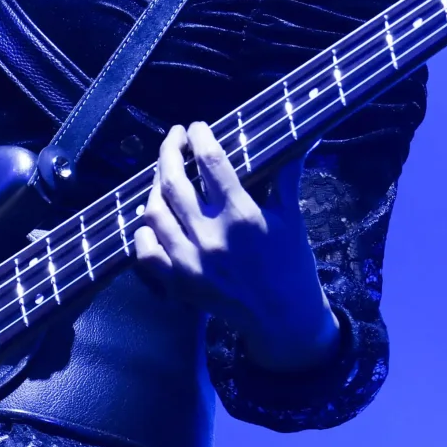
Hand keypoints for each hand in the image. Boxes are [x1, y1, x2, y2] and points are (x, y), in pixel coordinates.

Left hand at [133, 122, 341, 370]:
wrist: (284, 318)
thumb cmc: (291, 264)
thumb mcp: (292, 218)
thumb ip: (287, 176)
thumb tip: (302, 139)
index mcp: (242, 216)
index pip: (211, 163)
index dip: (200, 138)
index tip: (197, 128)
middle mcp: (211, 236)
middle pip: (174, 182)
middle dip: (169, 151)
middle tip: (174, 138)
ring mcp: (190, 262)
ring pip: (154, 212)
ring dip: (154, 187)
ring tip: (164, 175)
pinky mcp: (178, 284)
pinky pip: (145, 252)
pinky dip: (144, 231)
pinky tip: (152, 219)